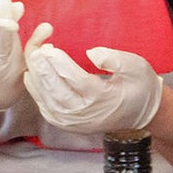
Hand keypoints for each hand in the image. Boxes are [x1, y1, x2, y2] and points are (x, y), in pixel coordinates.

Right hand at [0, 0, 52, 134]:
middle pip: (1, 49)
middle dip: (3, 25)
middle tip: (5, 3)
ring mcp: (10, 84)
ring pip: (16, 50)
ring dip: (16, 28)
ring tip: (16, 7)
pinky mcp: (20, 81)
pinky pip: (30, 61)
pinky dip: (36, 44)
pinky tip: (44, 30)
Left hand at [23, 44, 163, 133]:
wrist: (140, 113)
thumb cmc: (138, 86)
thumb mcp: (136, 67)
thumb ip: (116, 59)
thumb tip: (92, 53)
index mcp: (103, 98)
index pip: (77, 80)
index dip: (61, 63)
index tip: (49, 47)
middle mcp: (85, 114)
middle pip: (58, 91)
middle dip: (44, 70)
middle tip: (35, 51)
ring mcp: (74, 122)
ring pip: (48, 101)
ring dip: (38, 79)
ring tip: (33, 57)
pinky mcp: (67, 125)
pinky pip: (46, 108)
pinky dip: (36, 92)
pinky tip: (31, 76)